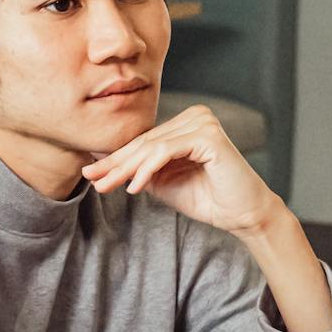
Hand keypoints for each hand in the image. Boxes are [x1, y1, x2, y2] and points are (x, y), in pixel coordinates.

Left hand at [81, 104, 282, 237]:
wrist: (241, 214)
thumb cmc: (205, 197)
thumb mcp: (162, 182)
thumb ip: (138, 170)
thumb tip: (101, 163)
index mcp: (185, 123)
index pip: (143, 141)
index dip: (116, 160)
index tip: (91, 174)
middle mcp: (195, 116)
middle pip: (145, 143)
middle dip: (115, 164)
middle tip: (91, 179)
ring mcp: (203, 123)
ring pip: (152, 146)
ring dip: (126, 169)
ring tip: (106, 186)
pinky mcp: (208, 136)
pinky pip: (166, 151)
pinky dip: (147, 169)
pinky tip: (134, 187)